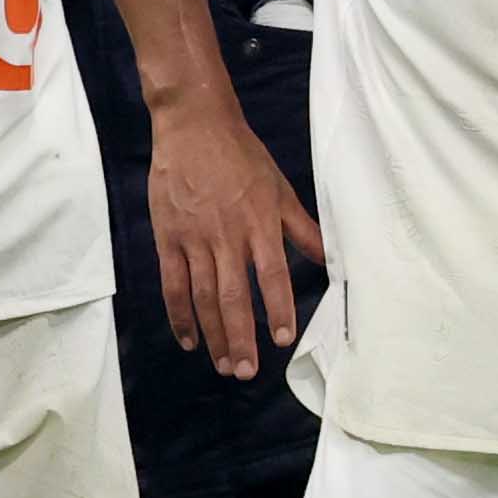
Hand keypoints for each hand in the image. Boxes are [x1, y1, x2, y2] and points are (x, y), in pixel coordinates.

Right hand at [143, 100, 324, 380]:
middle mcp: (227, 237)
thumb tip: (329, 259)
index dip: (278, 310)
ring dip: (213, 334)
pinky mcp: (168, 238)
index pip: (272, 276)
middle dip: (240, 338)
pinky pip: (173, 284)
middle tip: (246, 372)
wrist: (193, 125)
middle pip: (234, 298)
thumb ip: (302, 228)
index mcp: (259, 224)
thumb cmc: (242, 156)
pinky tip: (188, 338)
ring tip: (222, 365)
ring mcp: (194, 239)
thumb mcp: (280, 188)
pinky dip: (180, 314)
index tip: (283, 339)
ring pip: (203, 297)